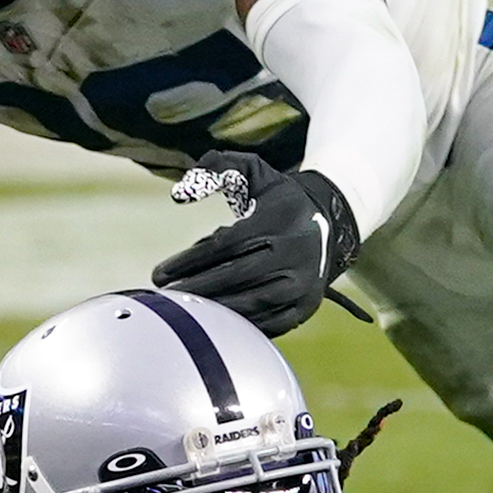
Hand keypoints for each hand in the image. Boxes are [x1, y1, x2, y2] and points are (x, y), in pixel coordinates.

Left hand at [151, 164, 359, 335]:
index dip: (189, 260)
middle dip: (194, 288)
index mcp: (279, 220)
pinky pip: (267, 323)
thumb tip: (179, 195)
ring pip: (250, 305)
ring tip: (184, 311)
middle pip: (235, 277)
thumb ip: (215, 167)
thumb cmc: (278, 199)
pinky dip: (237, 325)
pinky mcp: (306, 307)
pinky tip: (212, 323)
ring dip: (212, 311)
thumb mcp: (252, 171)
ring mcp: (303, 284)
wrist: (331, 222)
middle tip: (165, 295)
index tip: (160, 272)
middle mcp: (295, 253)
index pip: (225, 244)